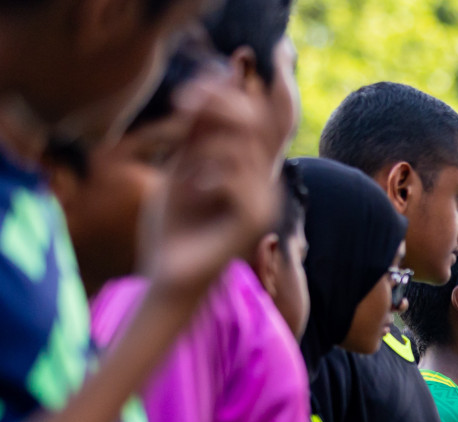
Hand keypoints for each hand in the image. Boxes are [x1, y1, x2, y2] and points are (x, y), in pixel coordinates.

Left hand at [142, 69, 277, 298]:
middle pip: (253, 124)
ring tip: (184, 167)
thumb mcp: (180, 167)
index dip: (221, 96)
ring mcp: (263, 203)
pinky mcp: (255, 219)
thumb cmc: (172, 226)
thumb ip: (195, 133)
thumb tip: (206, 86)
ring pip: (241, 147)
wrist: (169, 274)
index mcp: (247, 171)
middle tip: (181, 106)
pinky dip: (208, 174)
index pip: (249, 119)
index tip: (182, 95)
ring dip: (203, 147)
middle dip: (217, 106)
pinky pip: (235, 176)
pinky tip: (194, 189)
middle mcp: (262, 185)